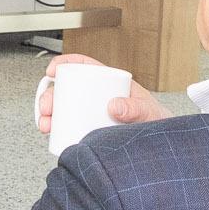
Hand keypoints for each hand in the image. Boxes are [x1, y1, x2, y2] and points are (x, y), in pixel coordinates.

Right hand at [33, 56, 172, 133]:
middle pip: (67, 89)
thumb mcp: (149, 112)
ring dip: (48, 114)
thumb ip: (136, 108)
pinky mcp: (89, 129)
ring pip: (63, 108)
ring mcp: (91, 112)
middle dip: (50, 96)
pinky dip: (55, 129)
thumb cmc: (156, 122)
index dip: (65, 64)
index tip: (52, 71)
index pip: (84, 65)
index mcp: (110, 82)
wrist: (162, 145)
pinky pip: (67, 125)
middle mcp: (97, 96)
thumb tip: (114, 105)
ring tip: (47, 125)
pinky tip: (52, 134)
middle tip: (47, 108)